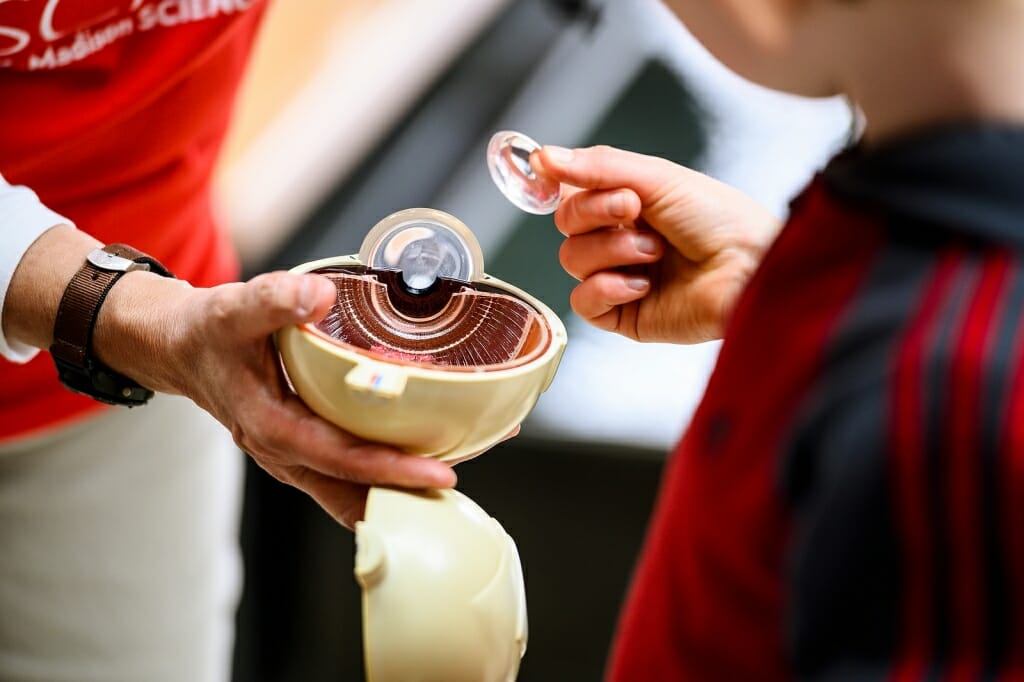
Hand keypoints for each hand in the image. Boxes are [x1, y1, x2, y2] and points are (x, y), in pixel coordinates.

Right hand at [106, 271, 459, 527]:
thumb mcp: (233, 309)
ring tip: (447, 485)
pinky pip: (344, 475)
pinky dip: (378, 477)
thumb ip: (274, 299)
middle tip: (460, 487)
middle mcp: (282, 453)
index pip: (343, 458)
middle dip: (407, 492)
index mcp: (270, 427)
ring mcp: (291, 457)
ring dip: (395, 491)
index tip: (439, 474)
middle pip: (353, 487)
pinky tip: (413, 469)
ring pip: (349, 489)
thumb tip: (318, 295)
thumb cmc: (207, 333)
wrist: (180, 348)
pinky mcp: (300, 449)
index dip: (392, 470)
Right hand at [531, 145, 781, 342]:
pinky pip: (583, 302)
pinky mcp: (623, 316)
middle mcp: (621, 240)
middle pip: (566, 225)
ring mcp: (620, 278)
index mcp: (629, 204)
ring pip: (572, 260)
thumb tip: (543, 157)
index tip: (554, 172)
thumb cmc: (720, 220)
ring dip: (612, 250)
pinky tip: (642, 284)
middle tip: (634, 209)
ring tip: (654, 252)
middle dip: (596, 213)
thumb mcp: (658, 178)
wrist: (750, 268)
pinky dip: (606, 288)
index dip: (566, 185)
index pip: (573, 192)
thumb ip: (598, 167)